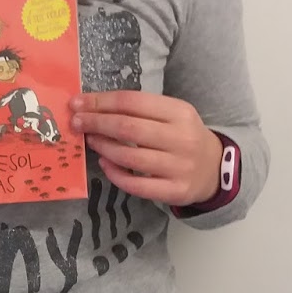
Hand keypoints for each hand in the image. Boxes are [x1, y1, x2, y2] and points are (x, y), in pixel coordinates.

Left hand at [70, 90, 221, 205]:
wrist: (215, 168)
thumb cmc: (184, 136)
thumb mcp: (172, 115)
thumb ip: (140, 110)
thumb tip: (93, 107)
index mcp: (180, 112)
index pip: (132, 102)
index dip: (101, 102)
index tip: (78, 103)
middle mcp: (181, 138)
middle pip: (128, 128)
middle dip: (96, 123)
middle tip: (76, 122)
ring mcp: (179, 167)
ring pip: (129, 157)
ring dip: (103, 147)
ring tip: (90, 141)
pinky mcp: (175, 190)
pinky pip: (136, 185)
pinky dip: (115, 174)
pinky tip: (105, 164)